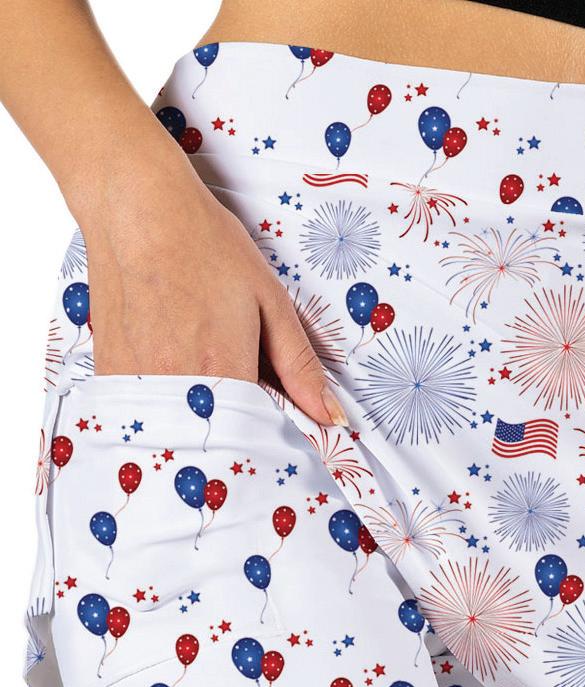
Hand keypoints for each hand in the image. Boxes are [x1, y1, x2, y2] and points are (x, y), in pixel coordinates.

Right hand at [77, 159, 346, 426]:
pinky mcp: (113, 378)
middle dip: (241, 432)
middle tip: (244, 389)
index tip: (284, 429)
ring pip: (185, 427)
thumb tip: (331, 417)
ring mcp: (140, 386)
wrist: (137, 211)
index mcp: (225, 372)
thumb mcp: (270, 303)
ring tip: (205, 367)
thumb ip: (300, 367)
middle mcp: (179, 388)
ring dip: (205, 417)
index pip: (260, 437)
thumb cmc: (207, 249)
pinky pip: (152, 413)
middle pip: (221, 438)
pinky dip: (172, 406)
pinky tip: (176, 365)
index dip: (275, 436)